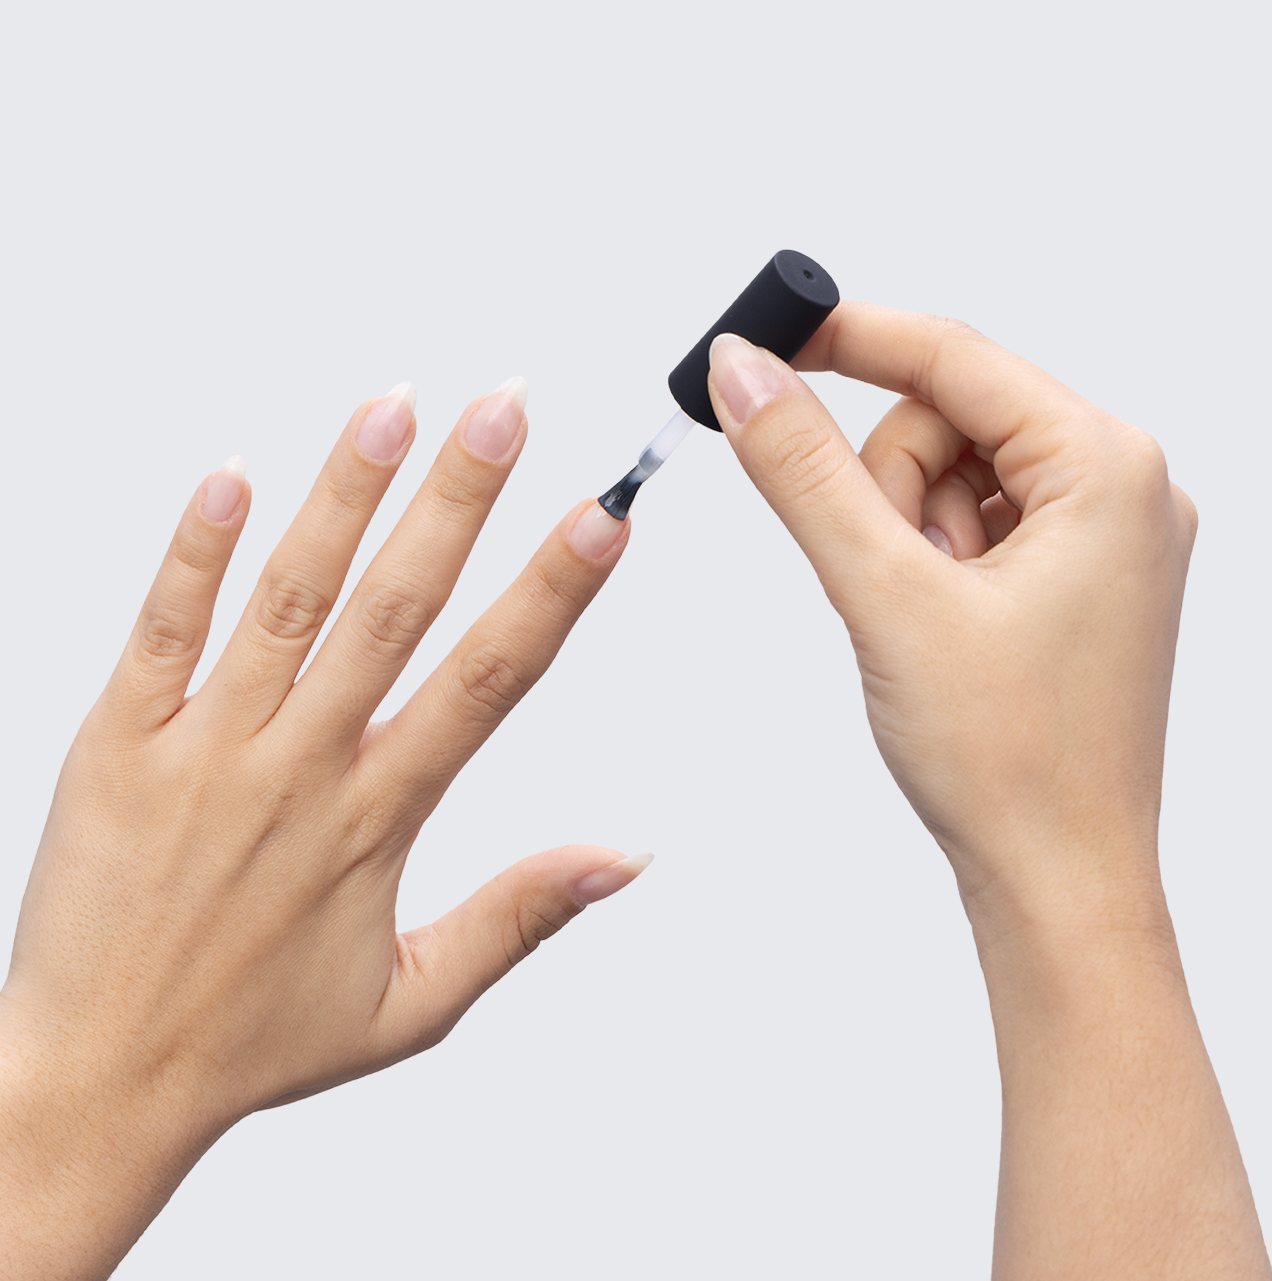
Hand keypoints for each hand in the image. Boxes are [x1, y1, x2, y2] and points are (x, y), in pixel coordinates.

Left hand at [0, 379, 646, 1279]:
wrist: (95, 1082)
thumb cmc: (254, 1043)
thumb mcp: (413, 1005)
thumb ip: (519, 918)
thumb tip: (621, 860)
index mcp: (375, 821)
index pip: (486, 683)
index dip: (549, 595)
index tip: (597, 521)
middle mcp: (298, 769)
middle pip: (397, 610)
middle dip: (459, 500)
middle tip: (504, 409)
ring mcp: (204, 750)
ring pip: (289, 600)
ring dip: (344, 499)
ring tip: (393, 409)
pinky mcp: (116, 745)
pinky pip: (162, 631)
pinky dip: (195, 552)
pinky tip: (231, 475)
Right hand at [705, 309, 1269, 1278]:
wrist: (1057, 882)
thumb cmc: (1011, 760)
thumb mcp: (886, 595)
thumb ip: (804, 472)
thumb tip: (745, 374)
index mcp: (1108, 468)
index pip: (955, 354)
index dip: (847, 339)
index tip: (761, 340)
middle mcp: (1120, 489)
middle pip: (948, 417)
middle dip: (889, 487)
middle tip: (882, 575)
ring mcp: (1099, 538)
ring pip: (951, 474)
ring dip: (905, 534)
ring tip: (919, 621)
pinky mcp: (1069, 581)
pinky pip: (970, 525)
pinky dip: (928, 563)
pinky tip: (937, 630)